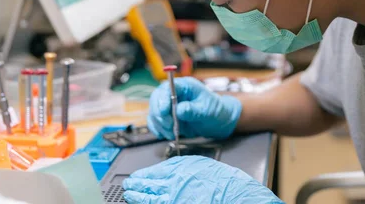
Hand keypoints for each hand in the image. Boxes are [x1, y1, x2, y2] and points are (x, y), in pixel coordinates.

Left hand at [123, 156, 283, 203]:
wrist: (236, 195)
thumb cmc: (225, 182)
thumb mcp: (202, 165)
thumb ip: (184, 169)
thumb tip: (170, 173)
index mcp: (181, 168)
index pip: (156, 171)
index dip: (144, 174)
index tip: (137, 175)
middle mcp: (174, 182)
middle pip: (150, 183)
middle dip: (137, 184)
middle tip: (127, 185)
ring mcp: (174, 198)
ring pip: (149, 197)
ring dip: (137, 196)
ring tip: (129, 194)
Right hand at [147, 77, 241, 139]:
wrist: (218, 121)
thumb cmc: (215, 110)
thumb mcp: (207, 110)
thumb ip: (193, 110)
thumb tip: (179, 110)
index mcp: (184, 86)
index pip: (167, 87)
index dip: (162, 99)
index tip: (164, 112)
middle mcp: (174, 93)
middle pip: (156, 99)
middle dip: (159, 114)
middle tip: (169, 126)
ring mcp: (169, 105)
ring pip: (154, 112)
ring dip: (159, 124)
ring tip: (171, 133)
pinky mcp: (167, 116)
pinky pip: (156, 121)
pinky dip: (158, 129)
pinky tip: (165, 135)